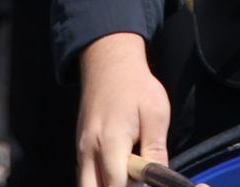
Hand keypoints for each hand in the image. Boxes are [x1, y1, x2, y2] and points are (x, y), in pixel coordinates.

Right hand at [77, 33, 170, 186]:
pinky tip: (120, 170)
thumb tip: (160, 179)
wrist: (109, 65)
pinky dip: (101, 180)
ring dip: (107, 185)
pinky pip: (86, 176)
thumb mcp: (156, 115)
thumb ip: (156, 151)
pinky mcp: (80, 149)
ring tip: (129, 174)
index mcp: (109, 142)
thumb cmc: (137, 87)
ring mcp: (80, 151)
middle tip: (136, 181)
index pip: (116, 186)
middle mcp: (88, 151)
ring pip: (87, 185)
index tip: (147, 183)